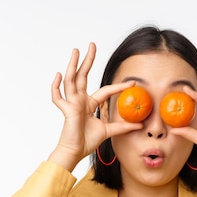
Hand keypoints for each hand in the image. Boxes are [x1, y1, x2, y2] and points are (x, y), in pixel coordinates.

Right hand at [49, 43, 140, 170]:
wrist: (75, 152)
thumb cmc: (87, 142)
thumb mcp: (108, 131)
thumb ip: (122, 127)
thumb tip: (140, 125)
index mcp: (89, 104)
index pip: (105, 90)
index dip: (119, 86)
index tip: (132, 82)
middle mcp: (80, 100)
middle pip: (83, 76)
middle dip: (87, 60)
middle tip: (92, 45)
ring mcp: (72, 103)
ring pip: (71, 80)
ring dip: (73, 65)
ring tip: (76, 51)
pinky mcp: (66, 109)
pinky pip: (58, 96)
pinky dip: (56, 86)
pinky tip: (59, 74)